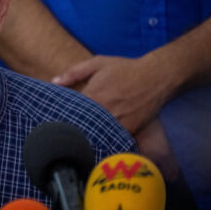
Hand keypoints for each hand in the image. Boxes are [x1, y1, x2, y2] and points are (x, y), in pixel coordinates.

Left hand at [51, 54, 177, 134]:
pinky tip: (99, 146)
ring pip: (98, 134)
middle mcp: (105, 109)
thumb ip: (74, 72)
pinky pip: (115, 139)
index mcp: (94, 94)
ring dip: (89, 138)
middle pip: (83, 126)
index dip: (62, 118)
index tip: (54, 123)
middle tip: (62, 139)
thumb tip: (54, 81)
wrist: (156, 76)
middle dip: (73, 131)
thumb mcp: (98, 63)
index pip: (71, 111)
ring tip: (77, 145)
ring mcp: (119, 120)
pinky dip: (107, 142)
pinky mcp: (131, 128)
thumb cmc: (125, 69)